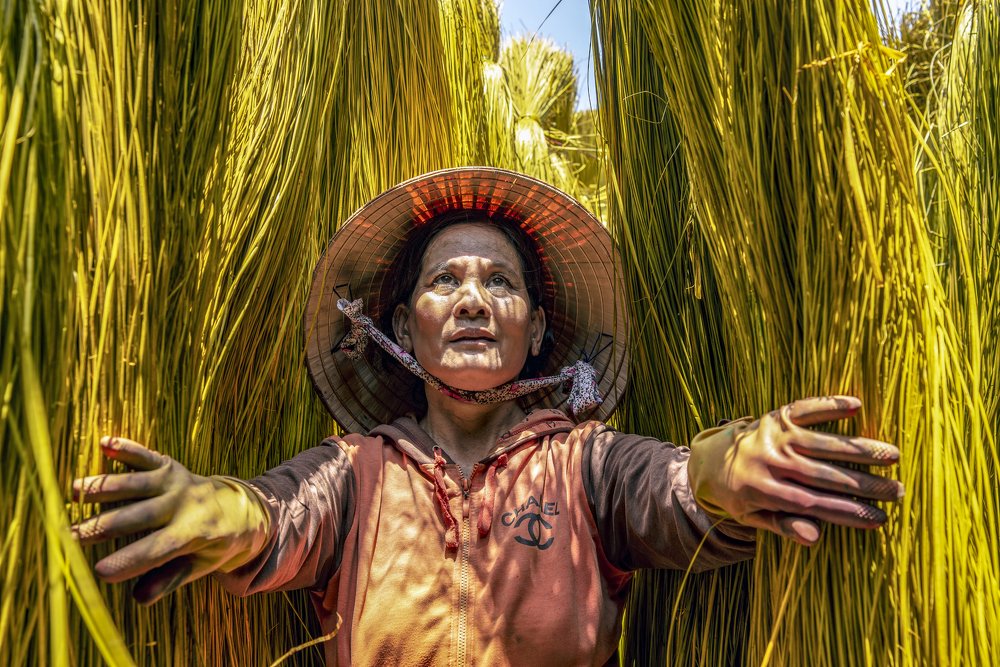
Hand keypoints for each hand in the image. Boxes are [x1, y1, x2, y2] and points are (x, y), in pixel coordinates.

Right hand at [72, 436, 270, 603]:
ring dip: (106, 486)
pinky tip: (105, 443)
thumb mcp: (202, 566)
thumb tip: (139, 598)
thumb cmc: (216, 544)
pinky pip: (147, 456)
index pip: (158, 549)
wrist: (241, 507)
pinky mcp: (169, 466)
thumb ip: (171, 579)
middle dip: (104, 526)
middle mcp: (184, 504)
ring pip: (138, 483)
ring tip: (75, 491)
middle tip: (70, 536)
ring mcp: (176, 481)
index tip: (99, 572)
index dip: (129, 560)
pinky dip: (128, 449)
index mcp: (195, 532)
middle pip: (139, 516)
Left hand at [687, 395, 902, 545]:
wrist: (709, 459)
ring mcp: (773, 436)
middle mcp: (770, 461)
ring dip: (859, 448)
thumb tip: (814, 537)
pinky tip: (856, 406)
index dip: (846, 511)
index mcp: (763, 491)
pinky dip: (828, 406)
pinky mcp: (776, 416)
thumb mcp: (752, 518)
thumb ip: (781, 526)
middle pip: (824, 475)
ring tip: (892, 456)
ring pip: (822, 443)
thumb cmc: (738, 495)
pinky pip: (805, 409)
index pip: (813, 503)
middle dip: (864, 484)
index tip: (878, 518)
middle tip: (898, 491)